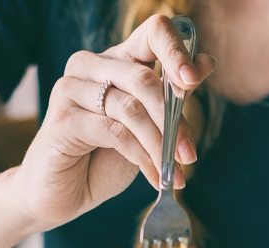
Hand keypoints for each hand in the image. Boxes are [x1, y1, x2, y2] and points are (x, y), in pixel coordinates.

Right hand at [11, 15, 215, 228]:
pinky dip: (140, 156)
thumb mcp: (148, 126)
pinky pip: (114, 132)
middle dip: (173, 120)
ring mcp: (70, 89)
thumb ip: (172, 96)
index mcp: (117, 60)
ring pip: (130, 109)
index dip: (176, 52)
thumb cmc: (105, 157)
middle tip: (189, 154)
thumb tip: (207, 63)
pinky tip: (153, 176)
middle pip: (144, 79)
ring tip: (174, 171)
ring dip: (159, 144)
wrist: (64, 193)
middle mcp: (90, 66)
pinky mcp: (62, 119)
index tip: (193, 81)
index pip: (153, 33)